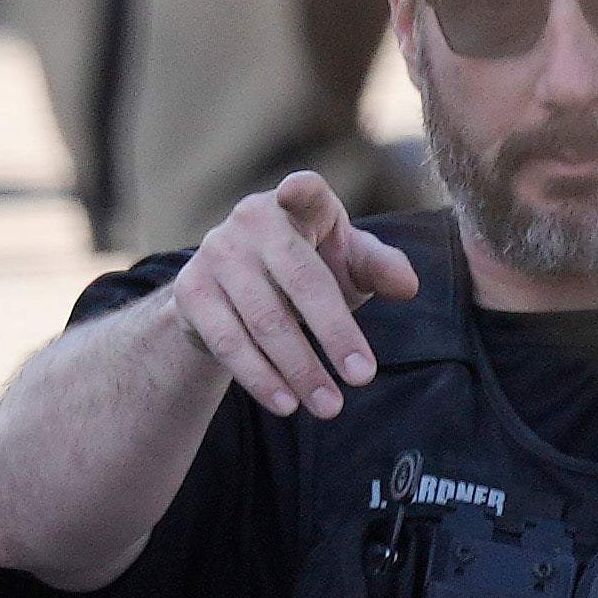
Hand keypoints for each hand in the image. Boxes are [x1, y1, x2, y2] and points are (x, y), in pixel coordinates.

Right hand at [160, 168, 421, 418]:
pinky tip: (286, 402)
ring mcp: (214, 254)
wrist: (229, 290)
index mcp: (297, 203)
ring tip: (329, 406)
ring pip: (264, 321)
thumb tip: (408, 286)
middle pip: (301, 282)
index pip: (304, 193)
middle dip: (334, 335)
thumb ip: (379, 267)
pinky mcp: (189, 292)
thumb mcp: (345, 263)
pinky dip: (260, 378)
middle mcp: (250, 220)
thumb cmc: (305, 268)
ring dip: (300, 369)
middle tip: (363, 379)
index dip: (299, 191)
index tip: (293, 190)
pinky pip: (228, 343)